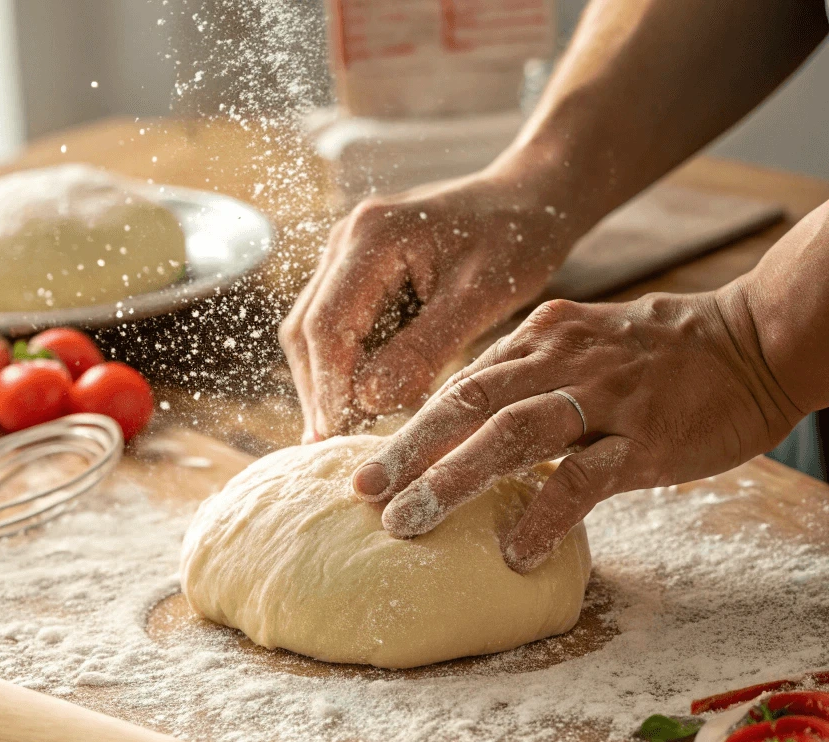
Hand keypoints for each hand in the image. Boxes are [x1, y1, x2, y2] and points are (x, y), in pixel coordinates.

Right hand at [278, 169, 579, 441]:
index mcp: (373, 238)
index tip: (334, 436)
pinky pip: (337, 328)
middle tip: (330, 447)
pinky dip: (345, 368)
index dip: (328, 387)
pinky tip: (361, 403)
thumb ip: (423, 349)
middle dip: (320, 391)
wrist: (529, 199)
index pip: (328, 326)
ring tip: (343, 433)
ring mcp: (347, 256)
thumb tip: (368, 402)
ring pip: (314, 333)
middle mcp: (346, 241)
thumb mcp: (480, 297)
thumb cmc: (517, 239)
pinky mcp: (358, 273)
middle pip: (307, 331)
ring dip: (327, 383)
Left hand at [350, 286, 802, 572]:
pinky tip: (515, 552)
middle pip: (466, 403)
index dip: (409, 428)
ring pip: (512, 434)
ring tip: (408, 523)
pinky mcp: (643, 437)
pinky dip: (544, 515)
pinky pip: (584, 479)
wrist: (756, 339)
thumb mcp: (581, 348)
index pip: (459, 385)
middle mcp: (559, 360)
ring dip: (452, 479)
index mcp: (538, 340)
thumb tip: (468, 424)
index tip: (370, 467)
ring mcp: (602, 397)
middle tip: (363, 492)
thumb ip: (526, 380)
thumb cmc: (660, 355)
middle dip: (408, 450)